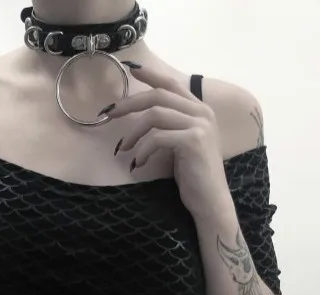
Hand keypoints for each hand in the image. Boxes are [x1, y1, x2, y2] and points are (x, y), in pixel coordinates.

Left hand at [99, 62, 231, 219]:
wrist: (210, 199)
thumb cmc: (193, 174)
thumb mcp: (181, 143)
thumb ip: (171, 124)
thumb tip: (143, 113)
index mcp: (200, 110)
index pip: (172, 83)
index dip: (150, 75)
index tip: (130, 69)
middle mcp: (202, 112)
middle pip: (158, 96)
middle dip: (129, 103)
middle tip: (109, 114)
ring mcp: (200, 125)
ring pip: (155, 115)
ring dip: (133, 132)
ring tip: (123, 148)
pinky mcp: (193, 141)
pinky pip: (157, 138)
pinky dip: (142, 150)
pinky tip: (138, 163)